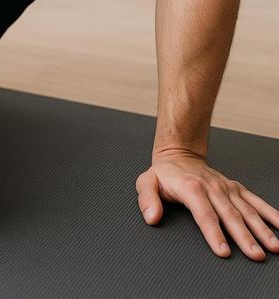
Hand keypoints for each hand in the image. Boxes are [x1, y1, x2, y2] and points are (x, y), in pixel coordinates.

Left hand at [136, 146, 278, 260]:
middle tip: (255, 255)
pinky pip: (255, 201)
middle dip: (244, 237)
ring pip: (247, 210)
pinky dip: (270, 212)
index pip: (205, 215)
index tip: (224, 251)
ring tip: (273, 246)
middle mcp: (213, 188)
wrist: (178, 155)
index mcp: (192, 189)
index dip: (215, 234)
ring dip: (261, 229)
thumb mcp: (146, 182)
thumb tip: (152, 217)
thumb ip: (147, 199)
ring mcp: (227, 188)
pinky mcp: (236, 188)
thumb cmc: (164, 173)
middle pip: (230, 216)